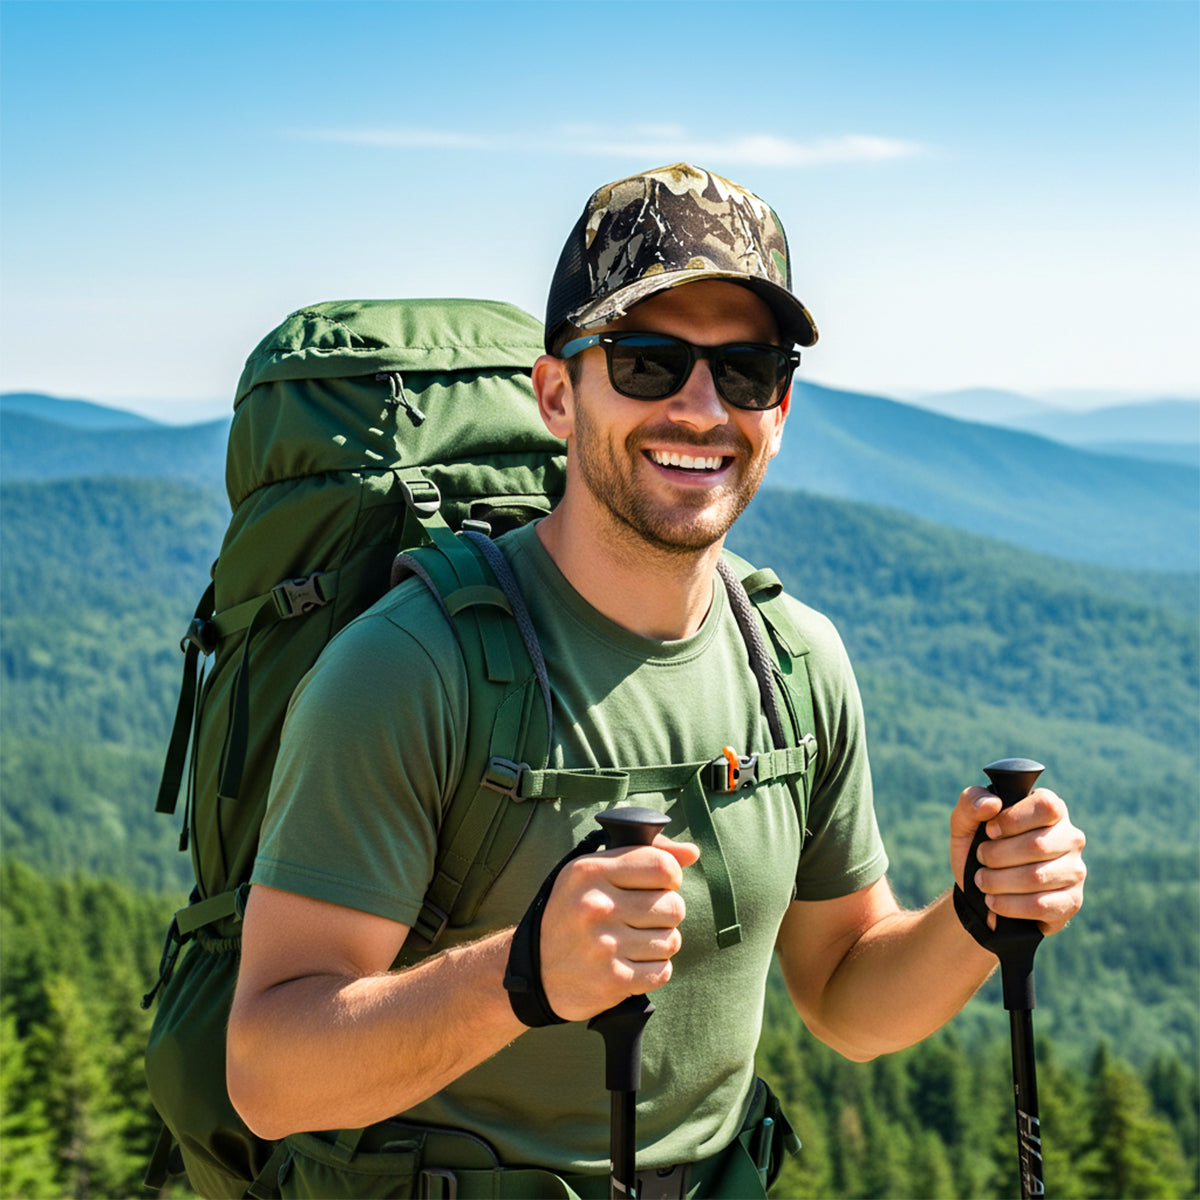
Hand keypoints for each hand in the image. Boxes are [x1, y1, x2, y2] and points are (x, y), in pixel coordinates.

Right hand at [538, 834, 699, 1021]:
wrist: (535, 970)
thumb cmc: (572, 912)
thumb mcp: (593, 870)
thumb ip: (644, 853)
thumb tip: (692, 852)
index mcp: (590, 871)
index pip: (662, 866)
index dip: (671, 876)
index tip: (661, 884)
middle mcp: (596, 906)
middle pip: (673, 906)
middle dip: (667, 912)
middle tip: (646, 917)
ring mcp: (604, 946)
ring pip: (672, 940)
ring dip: (661, 942)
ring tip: (637, 940)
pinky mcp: (613, 980)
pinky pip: (663, 971)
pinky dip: (654, 969)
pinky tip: (633, 962)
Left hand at [950, 786, 1085, 935]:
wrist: (979, 889)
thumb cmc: (978, 846)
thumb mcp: (965, 821)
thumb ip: (970, 802)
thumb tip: (992, 803)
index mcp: (1051, 809)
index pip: (1046, 807)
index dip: (1012, 820)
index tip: (989, 831)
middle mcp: (1070, 838)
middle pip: (1038, 845)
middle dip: (997, 855)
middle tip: (981, 859)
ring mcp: (1075, 871)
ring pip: (1037, 877)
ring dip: (998, 882)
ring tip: (982, 881)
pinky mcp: (1071, 902)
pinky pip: (1041, 905)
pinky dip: (1009, 905)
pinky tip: (993, 901)